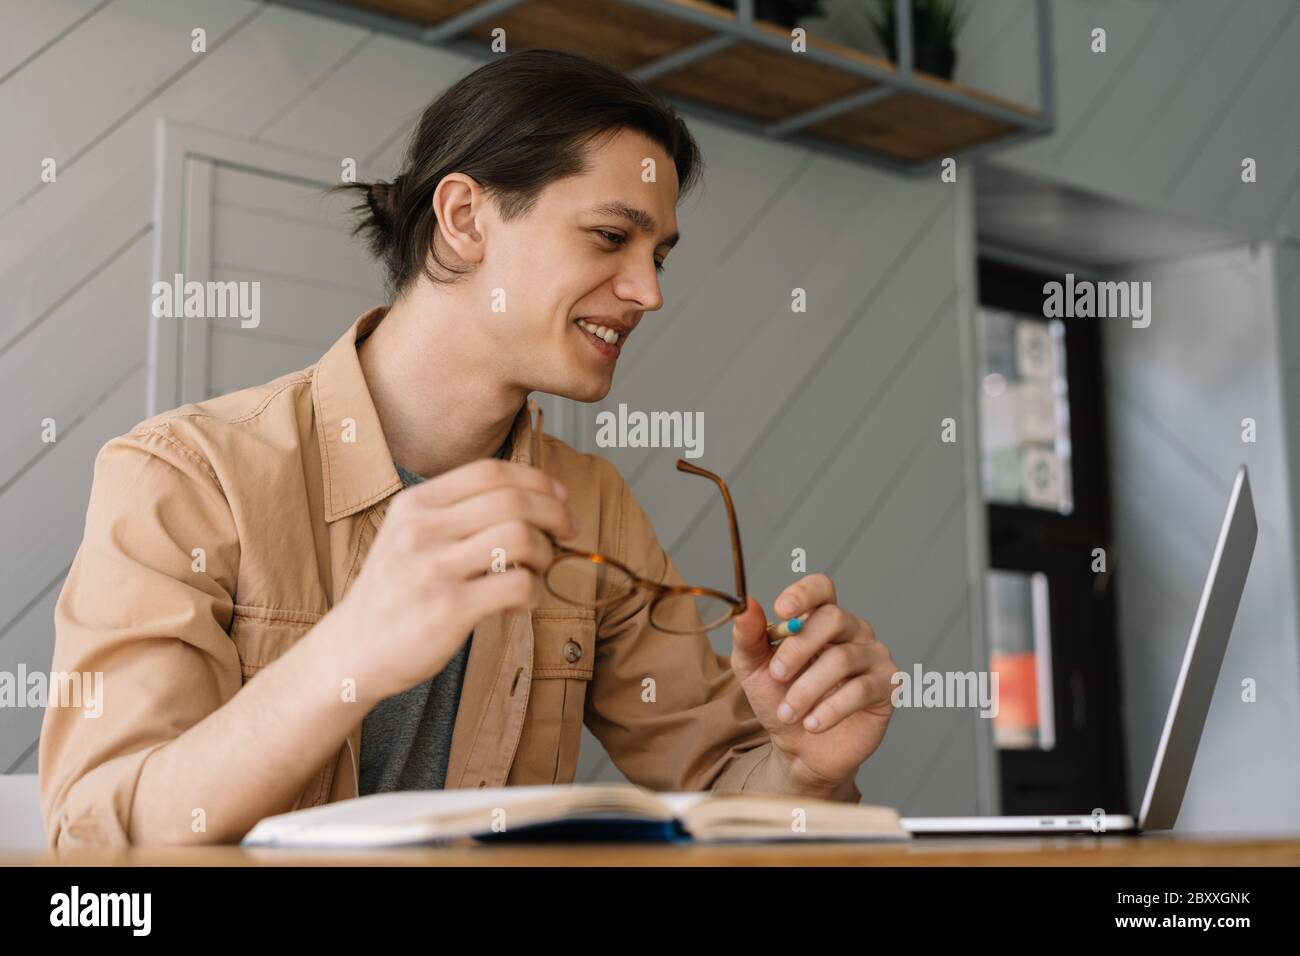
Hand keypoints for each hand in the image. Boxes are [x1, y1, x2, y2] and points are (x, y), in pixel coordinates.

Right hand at [321, 458, 578, 704]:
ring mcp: (433, 569)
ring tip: (538, 571)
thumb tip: (535, 497)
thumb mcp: (408, 536)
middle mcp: (421, 530)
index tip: (560, 498)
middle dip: (555, 513)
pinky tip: (521, 601)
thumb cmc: (395, 593)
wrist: (353, 650)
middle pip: (512, 500)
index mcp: (415, 505)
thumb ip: (457, 514)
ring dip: (544, 553)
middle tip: (568, 532)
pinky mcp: (449, 609)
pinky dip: (534, 591)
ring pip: (519, 537)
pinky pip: (517, 585)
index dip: (537, 480)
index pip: (490, 472)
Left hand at [730, 573, 896, 794]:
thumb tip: (745, 605)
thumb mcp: (754, 668)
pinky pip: (861, 689)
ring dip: (808, 688)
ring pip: (843, 658)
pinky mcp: (887, 686)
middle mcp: (853, 630)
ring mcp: (873, 656)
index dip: (804, 594)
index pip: (821, 589)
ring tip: (787, 713)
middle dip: (799, 648)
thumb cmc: (780, 701)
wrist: (799, 749)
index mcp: (821, 618)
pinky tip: (813, 724)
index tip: (781, 610)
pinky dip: (831, 708)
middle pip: (833, 618)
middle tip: (777, 675)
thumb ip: (748, 636)